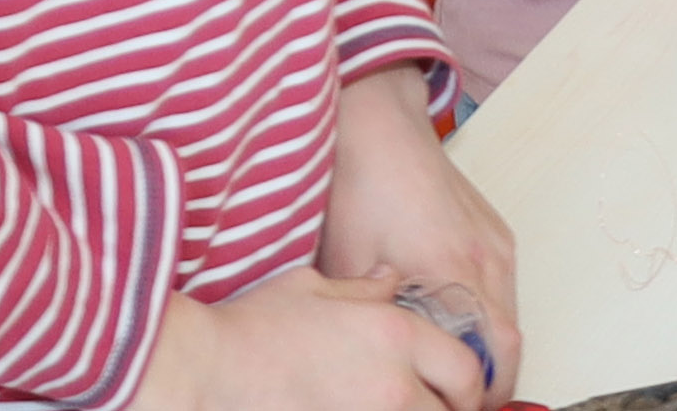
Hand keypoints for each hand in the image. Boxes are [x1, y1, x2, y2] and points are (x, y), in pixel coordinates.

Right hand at [125, 273, 485, 410]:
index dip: (470, 386)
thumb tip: (389, 280)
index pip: (465, 370)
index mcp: (395, 337)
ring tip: (397, 409)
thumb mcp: (315, 288)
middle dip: (446, 410)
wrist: (206, 369)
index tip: (460, 393)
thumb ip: (365, 289)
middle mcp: (392, 386)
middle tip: (434, 405)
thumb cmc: (253, 327)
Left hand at [317, 66, 514, 401]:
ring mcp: (497, 242)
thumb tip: (372, 356)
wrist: (377, 123)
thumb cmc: (358, 189)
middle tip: (460, 401)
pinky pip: (506, 287)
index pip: (489, 356)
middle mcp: (485, 258)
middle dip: (492, 382)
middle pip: (511, 344)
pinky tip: (457, 320)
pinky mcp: (496, 229)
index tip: (454, 407)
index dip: (477, 393)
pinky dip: (491, 315)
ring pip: (512, 316)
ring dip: (492, 349)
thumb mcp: (347, 266)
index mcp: (450, 271)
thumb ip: (371, 317)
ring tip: (455, 367)